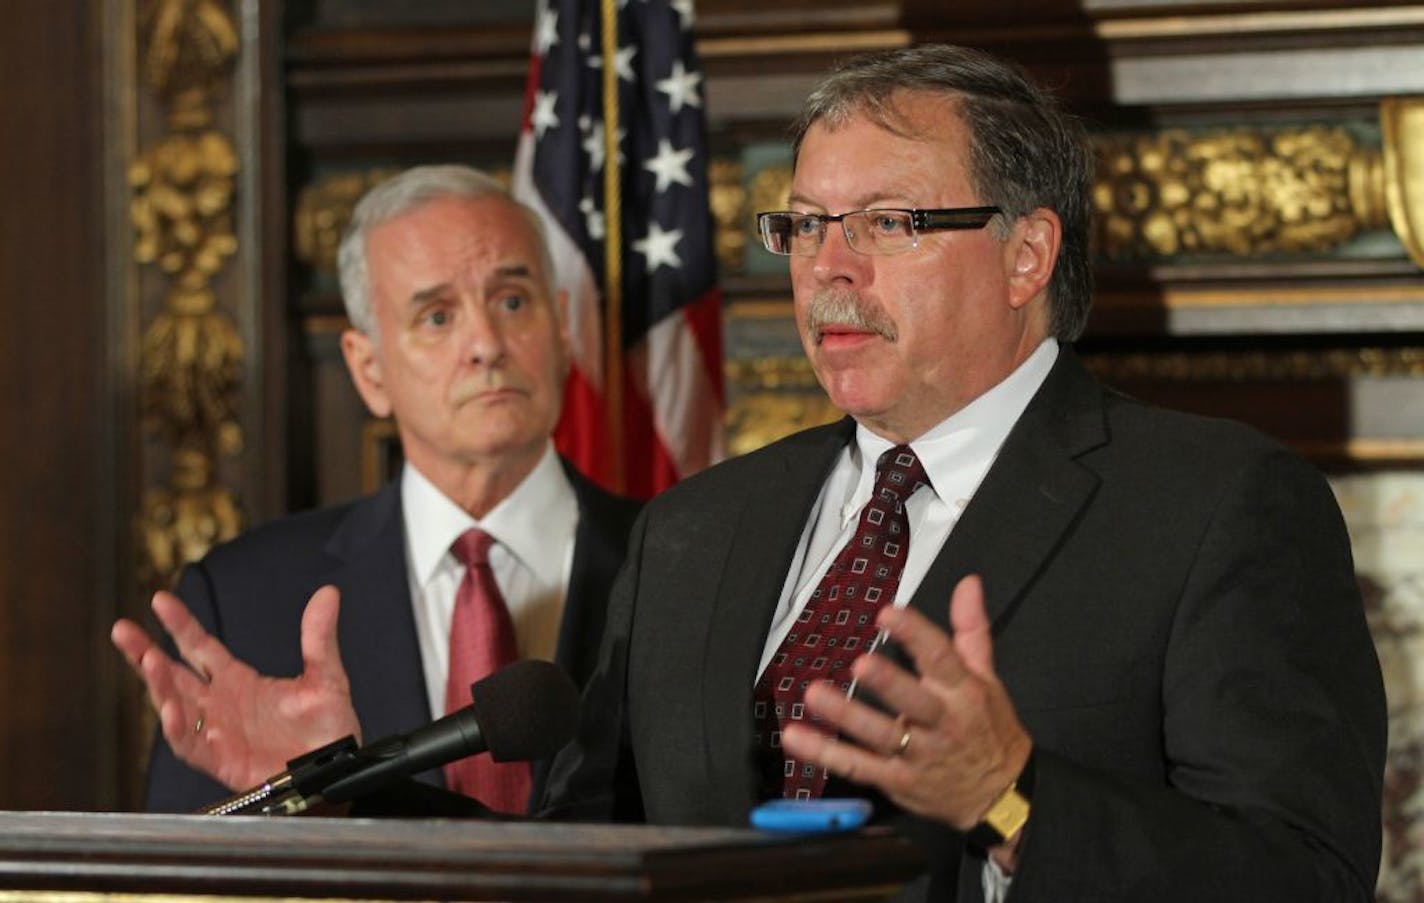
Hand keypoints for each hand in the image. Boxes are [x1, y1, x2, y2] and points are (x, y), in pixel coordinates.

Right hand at [111, 585, 361, 791]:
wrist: (337, 769)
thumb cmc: (328, 731)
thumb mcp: (326, 677)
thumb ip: (319, 638)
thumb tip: (328, 594)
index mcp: (240, 682)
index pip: (200, 647)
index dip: (181, 625)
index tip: (161, 600)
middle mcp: (221, 705)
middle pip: (174, 675)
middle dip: (146, 652)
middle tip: (123, 630)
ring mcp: (218, 732)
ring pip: (176, 706)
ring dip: (159, 686)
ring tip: (148, 660)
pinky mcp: (223, 761)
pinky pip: (192, 745)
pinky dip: (179, 729)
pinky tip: (171, 710)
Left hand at [780, 575, 1031, 862]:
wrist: (1001, 794)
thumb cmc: (987, 728)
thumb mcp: (987, 677)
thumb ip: (970, 629)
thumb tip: (967, 584)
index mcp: (964, 692)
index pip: (942, 659)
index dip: (915, 635)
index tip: (888, 614)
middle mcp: (942, 723)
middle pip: (913, 702)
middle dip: (887, 683)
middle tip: (860, 664)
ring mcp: (919, 755)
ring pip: (881, 735)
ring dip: (846, 716)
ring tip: (815, 695)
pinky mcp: (897, 780)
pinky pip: (858, 767)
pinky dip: (825, 754)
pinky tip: (796, 737)